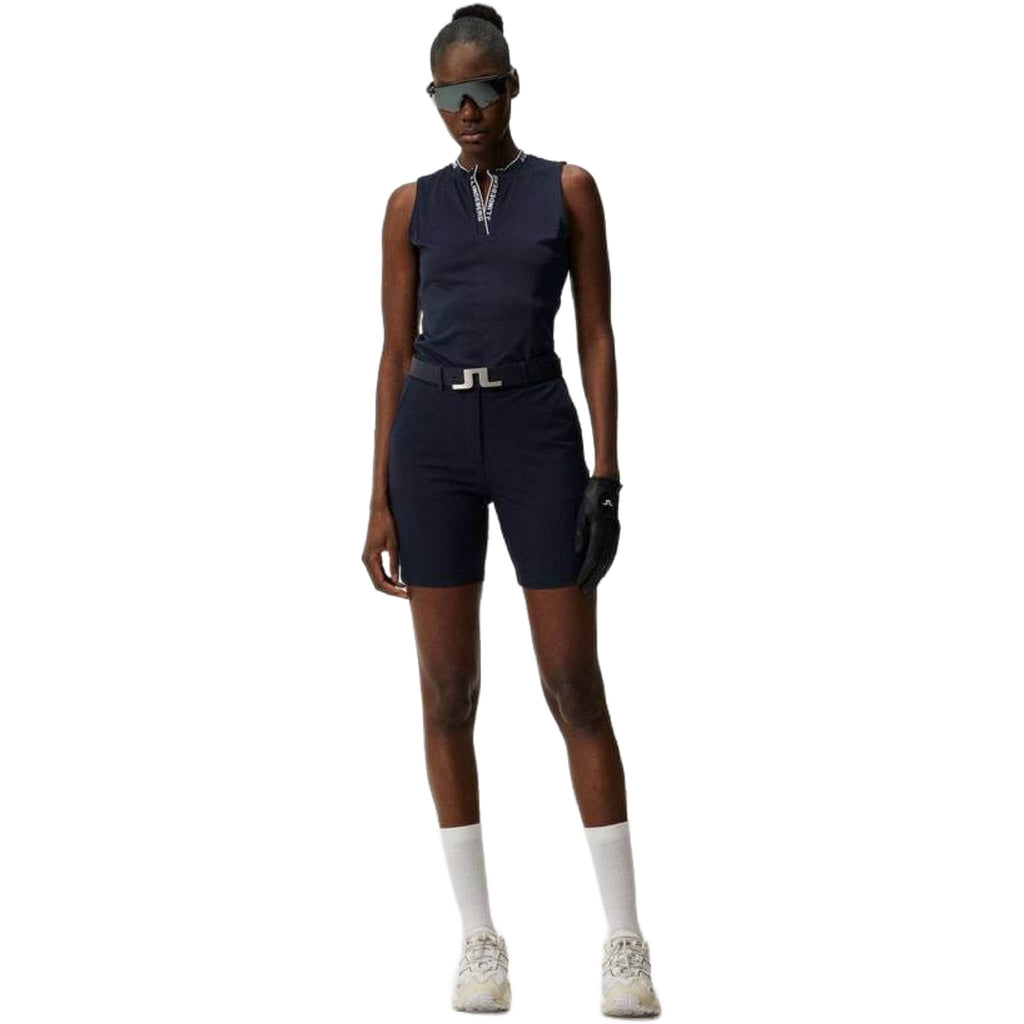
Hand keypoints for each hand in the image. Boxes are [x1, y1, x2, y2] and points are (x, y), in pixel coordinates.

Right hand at [362, 504, 409, 597]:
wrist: (379, 510)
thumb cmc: (387, 524)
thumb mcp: (394, 544)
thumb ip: (394, 562)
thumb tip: (396, 580)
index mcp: (369, 558)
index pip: (380, 582)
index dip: (393, 590)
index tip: (405, 594)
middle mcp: (366, 560)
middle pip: (378, 583)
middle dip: (392, 591)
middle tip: (407, 595)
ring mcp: (368, 558)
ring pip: (378, 578)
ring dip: (390, 585)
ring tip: (405, 589)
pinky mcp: (372, 555)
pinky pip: (379, 571)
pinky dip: (388, 578)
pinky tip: (399, 580)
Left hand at [573, 476, 622, 593]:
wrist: (607, 484)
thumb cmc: (589, 496)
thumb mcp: (581, 512)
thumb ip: (579, 532)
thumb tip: (577, 551)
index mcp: (600, 528)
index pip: (592, 556)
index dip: (585, 571)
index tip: (578, 582)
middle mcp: (610, 533)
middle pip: (602, 562)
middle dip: (593, 577)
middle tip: (584, 591)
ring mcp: (615, 532)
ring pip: (609, 559)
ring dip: (600, 573)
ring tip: (591, 585)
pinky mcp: (616, 531)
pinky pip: (612, 552)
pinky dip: (606, 564)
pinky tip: (601, 571)